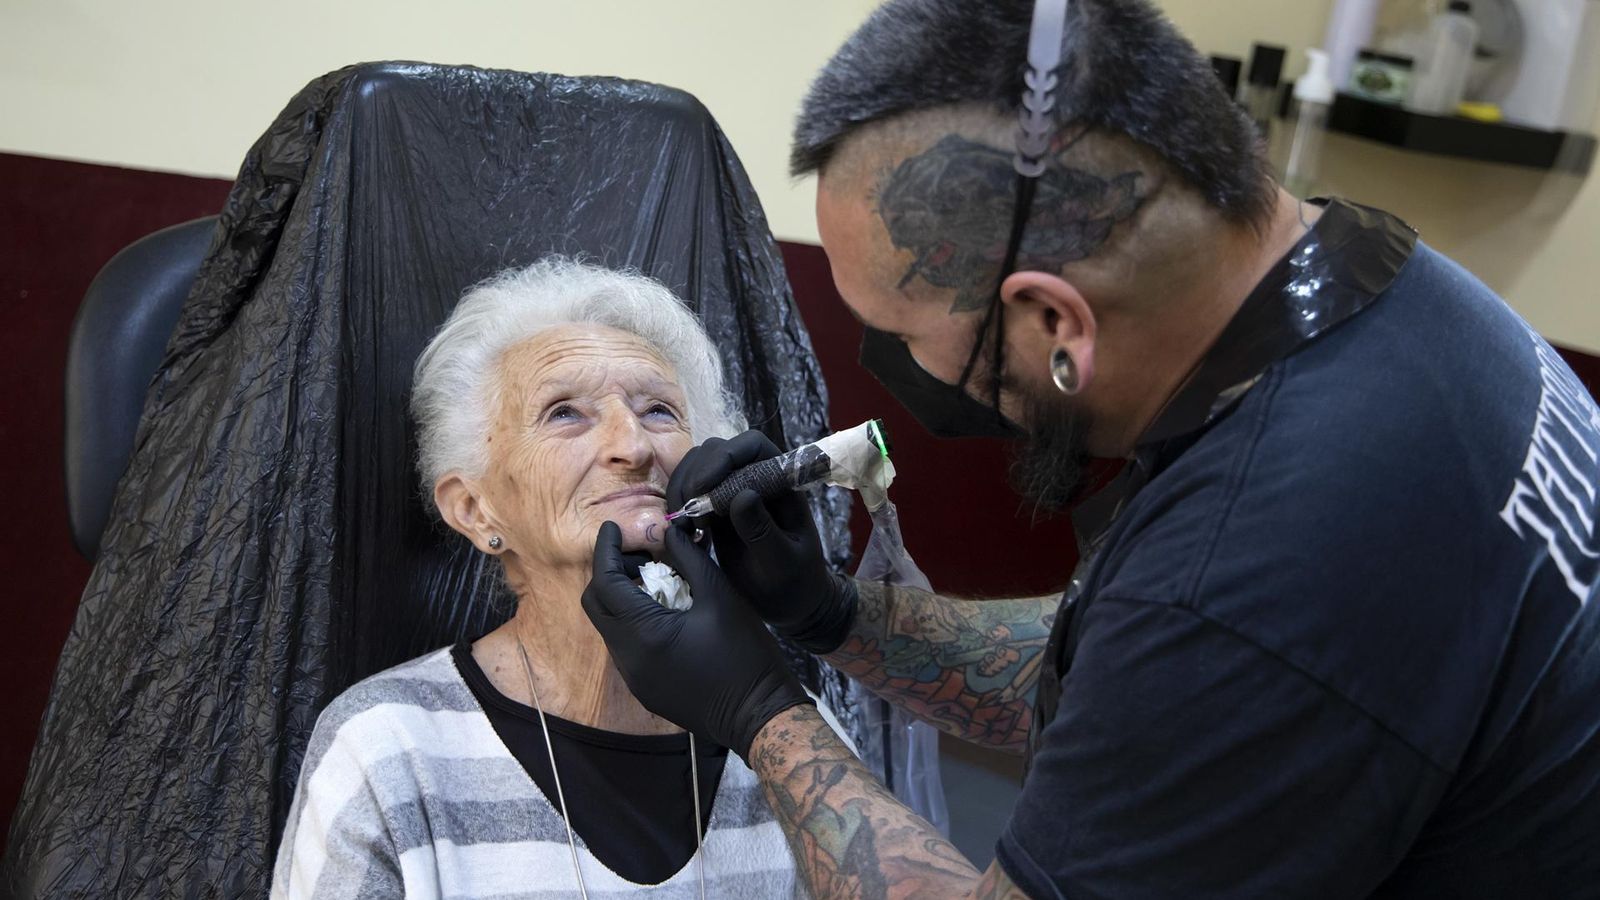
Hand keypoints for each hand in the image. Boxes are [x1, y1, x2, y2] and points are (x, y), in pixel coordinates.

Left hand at [581, 521, 812, 757]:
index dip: (606, 550)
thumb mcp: (721, 596)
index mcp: (644, 634)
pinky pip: (625, 648)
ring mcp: (634, 678)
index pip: (605, 582)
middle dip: (610, 574)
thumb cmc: (746, 654)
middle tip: (639, 555)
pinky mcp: (644, 690)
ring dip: (623, 600)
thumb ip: (689, 559)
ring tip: (656, 581)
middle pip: (596, 606)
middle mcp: (628, 659)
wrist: (758, 715)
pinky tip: (664, 613)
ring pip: (609, 627)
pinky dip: (634, 623)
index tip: (612, 527)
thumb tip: (669, 530)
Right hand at [666, 431, 857, 654]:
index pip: (752, 446)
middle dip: (696, 476)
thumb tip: (742, 494)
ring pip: (697, 468)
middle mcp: (756, 478)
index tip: (704, 487)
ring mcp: (733, 491)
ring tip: (685, 527)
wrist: (790, 605)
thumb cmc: (795, 584)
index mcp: (782, 482)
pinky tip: (684, 533)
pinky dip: (679, 507)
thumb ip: (763, 530)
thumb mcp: (782, 562)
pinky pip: (689, 493)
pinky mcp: (715, 509)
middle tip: (689, 515)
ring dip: (682, 490)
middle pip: (717, 451)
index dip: (725, 456)